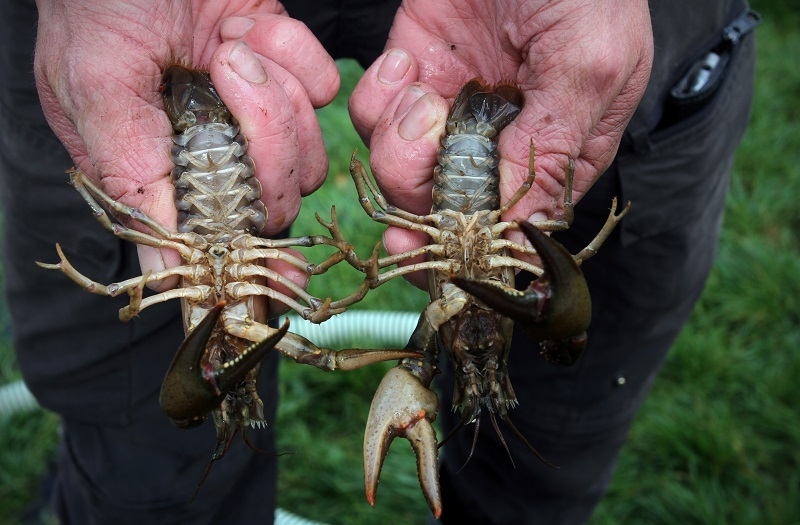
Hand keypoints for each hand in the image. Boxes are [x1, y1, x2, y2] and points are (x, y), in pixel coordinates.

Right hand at [34, 0, 338, 290]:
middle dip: (267, 142)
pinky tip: (247, 25)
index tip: (286, 274)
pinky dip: (292, 52)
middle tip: (224, 74)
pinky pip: (324, 86)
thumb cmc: (96, 7)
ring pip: (310, 146)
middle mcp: (216, 151)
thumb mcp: (96, 90)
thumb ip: (132, 180)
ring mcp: (257, 111)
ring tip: (225, 46)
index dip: (259, 260)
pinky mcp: (287, 70)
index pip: (223, 237)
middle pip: (279, 196)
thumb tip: (165, 273)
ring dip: (273, 90)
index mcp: (164, 170)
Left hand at [349, 0, 652, 284]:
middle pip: (450, 211)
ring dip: (400, 147)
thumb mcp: (588, 64)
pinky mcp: (412, 76)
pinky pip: (375, 119)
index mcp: (559, 153)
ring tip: (421, 96)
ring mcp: (453, 112)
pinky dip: (378, 101)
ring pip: (405, 173)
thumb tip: (520, 231)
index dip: (477, 248)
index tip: (446, 253)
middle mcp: (502, 144)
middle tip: (415, 191)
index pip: (517, 227)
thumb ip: (553, 147)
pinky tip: (404, 64)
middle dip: (422, 210)